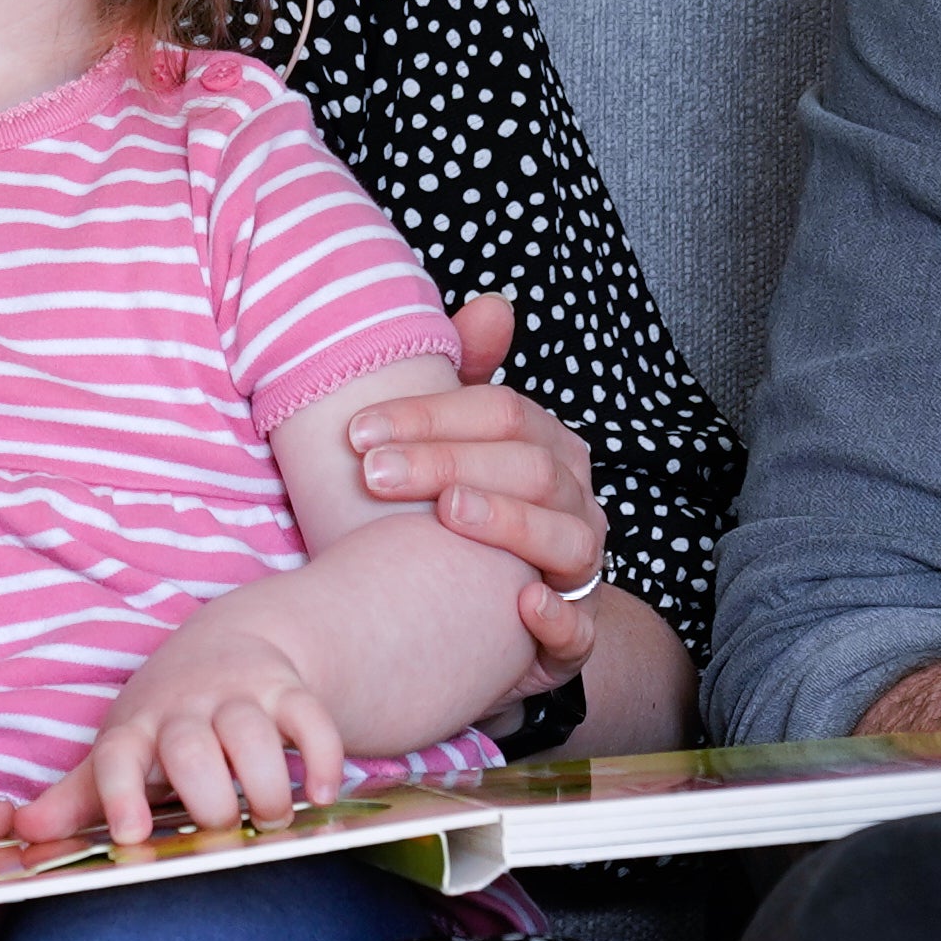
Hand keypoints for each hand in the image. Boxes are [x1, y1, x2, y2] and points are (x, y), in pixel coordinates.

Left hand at [15, 619, 354, 846]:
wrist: (225, 642)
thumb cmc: (165, 715)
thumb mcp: (121, 745)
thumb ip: (78, 795)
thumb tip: (24, 834)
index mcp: (135, 729)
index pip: (117, 758)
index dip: (120, 795)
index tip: (131, 835)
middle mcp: (183, 709)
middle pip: (190, 750)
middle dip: (208, 797)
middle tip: (222, 829)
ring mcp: (237, 695)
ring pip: (251, 735)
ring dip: (265, 785)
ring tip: (271, 819)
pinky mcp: (286, 689)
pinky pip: (309, 719)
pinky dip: (322, 758)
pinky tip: (321, 796)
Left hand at [340, 297, 609, 669]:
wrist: (498, 618)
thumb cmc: (470, 517)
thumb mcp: (463, 446)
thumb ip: (471, 374)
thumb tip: (494, 304)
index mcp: (549, 450)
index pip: (504, 413)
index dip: (432, 417)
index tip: (359, 431)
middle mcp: (576, 504)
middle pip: (527, 468)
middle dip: (448, 463)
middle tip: (374, 473)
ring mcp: (580, 569)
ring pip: (566, 539)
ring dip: (506, 523)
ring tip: (448, 515)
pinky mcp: (575, 636)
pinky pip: (581, 628)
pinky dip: (557, 616)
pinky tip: (520, 602)